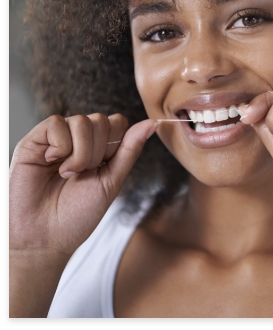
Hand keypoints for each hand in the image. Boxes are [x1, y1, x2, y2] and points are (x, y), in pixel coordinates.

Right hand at [10, 114, 156, 255]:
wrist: (45, 237)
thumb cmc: (78, 214)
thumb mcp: (112, 181)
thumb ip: (130, 150)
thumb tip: (152, 123)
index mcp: (98, 148)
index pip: (117, 122)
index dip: (116, 144)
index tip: (103, 168)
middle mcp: (77, 139)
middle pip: (102, 121)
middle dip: (98, 152)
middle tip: (82, 175)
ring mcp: (55, 139)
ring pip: (81, 121)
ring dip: (81, 153)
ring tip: (68, 174)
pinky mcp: (33, 141)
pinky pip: (56, 123)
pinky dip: (61, 146)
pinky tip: (52, 164)